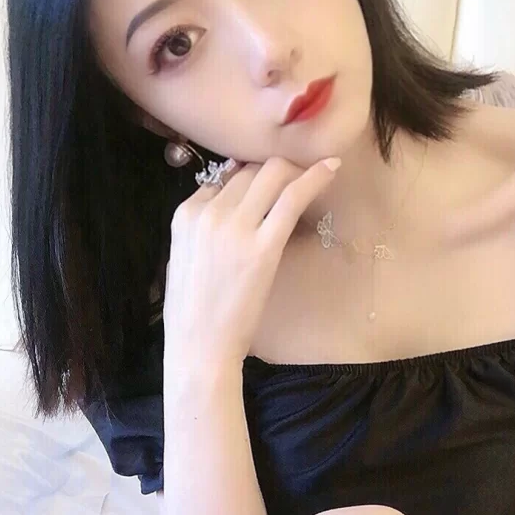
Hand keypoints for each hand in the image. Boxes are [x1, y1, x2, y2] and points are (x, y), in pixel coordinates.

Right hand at [162, 154, 339, 365]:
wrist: (199, 346)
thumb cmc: (193, 312)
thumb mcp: (182, 259)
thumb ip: (201, 230)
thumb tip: (226, 211)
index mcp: (185, 215)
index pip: (222, 178)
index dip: (247, 179)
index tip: (266, 188)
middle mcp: (208, 213)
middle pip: (248, 170)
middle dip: (273, 171)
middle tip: (294, 182)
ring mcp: (235, 227)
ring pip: (271, 174)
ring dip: (295, 170)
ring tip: (314, 174)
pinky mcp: (264, 246)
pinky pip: (292, 197)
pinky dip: (315, 177)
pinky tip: (332, 168)